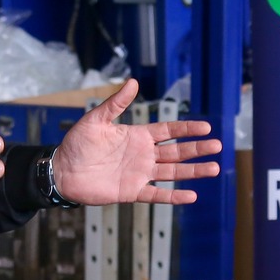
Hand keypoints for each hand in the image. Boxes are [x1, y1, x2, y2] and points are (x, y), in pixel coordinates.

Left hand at [51, 79, 222, 206]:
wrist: (62, 171)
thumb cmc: (76, 144)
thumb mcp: (95, 120)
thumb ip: (115, 104)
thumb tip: (133, 82)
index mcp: (137, 136)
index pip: (168, 131)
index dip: (186, 129)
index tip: (206, 127)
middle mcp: (143, 155)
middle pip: (176, 151)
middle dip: (197, 149)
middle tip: (218, 146)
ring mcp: (140, 174)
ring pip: (173, 173)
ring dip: (193, 171)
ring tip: (214, 169)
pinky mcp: (132, 192)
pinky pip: (157, 194)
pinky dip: (174, 197)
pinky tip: (191, 196)